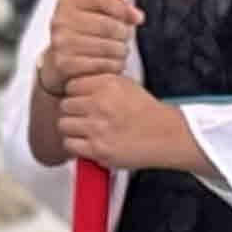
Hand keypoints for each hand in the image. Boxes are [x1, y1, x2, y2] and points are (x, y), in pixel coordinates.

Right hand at [38, 0, 140, 96]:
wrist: (57, 60)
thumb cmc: (80, 34)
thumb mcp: (94, 12)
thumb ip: (117, 7)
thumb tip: (136, 16)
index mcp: (68, 3)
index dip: (121, 8)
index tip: (132, 18)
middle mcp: (61, 22)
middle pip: (109, 25)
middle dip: (124, 34)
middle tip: (123, 39)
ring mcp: (61, 44)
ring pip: (109, 47)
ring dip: (120, 52)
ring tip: (117, 53)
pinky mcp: (65, 65)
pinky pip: (103, 65)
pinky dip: (113, 66)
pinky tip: (111, 63)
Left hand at [56, 72, 212, 175]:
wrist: (168, 134)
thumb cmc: (147, 112)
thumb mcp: (126, 85)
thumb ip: (100, 83)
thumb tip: (74, 86)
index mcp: (108, 85)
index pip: (71, 86)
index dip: (76, 94)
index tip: (82, 100)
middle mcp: (101, 104)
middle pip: (65, 105)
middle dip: (73, 111)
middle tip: (85, 117)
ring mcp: (97, 127)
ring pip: (63, 124)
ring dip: (72, 129)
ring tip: (86, 130)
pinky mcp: (97, 148)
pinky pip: (69, 144)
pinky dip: (76, 145)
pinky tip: (88, 142)